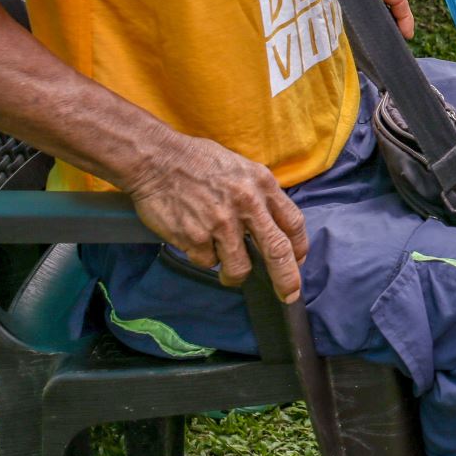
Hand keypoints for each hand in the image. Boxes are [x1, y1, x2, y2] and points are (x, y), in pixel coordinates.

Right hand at [121, 133, 310, 302]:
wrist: (156, 159)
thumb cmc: (198, 161)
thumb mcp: (241, 168)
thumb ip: (259, 195)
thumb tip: (272, 224)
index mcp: (262, 184)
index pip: (292, 223)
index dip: (299, 247)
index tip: (297, 260)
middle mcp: (247, 205)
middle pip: (277, 251)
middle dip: (287, 279)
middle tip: (289, 295)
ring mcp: (221, 223)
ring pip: (240, 267)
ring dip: (235, 274)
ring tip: (227, 270)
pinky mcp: (195, 237)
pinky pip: (207, 262)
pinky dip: (204, 257)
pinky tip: (195, 240)